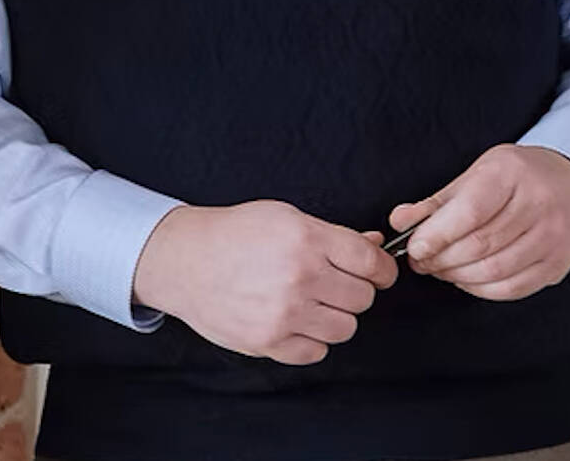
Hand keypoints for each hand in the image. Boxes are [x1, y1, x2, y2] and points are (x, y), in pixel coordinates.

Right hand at [132, 200, 397, 364]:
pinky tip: (298, 321)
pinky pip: (316, 351)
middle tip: (338, 283)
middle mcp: (301, 278)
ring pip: (345, 328)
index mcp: (308, 240)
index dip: (383, 269)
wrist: (187, 261)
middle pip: (363, 298)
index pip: (371, 262)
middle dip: (357, 290)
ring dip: (337, 316)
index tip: (380, 272)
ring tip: (316, 302)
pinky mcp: (269, 343)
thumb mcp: (288, 218)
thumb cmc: (237, 234)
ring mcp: (285, 314)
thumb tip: (375, 247)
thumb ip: (335, 235)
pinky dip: (313, 339)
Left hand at [387, 144, 569, 301]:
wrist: (569, 184)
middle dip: (441, 259)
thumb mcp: (476, 174)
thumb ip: (437, 201)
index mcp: (512, 173)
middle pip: (480, 245)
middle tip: (422, 261)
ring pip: (494, 272)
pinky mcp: (556, 266)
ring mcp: (553, 238)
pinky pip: (511, 289)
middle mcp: (539, 204)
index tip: (415, 248)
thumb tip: (400, 221)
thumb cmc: (515, 177)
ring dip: (457, 276)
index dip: (438, 234)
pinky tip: (466, 278)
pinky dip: (480, 289)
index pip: (471, 211)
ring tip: (440, 268)